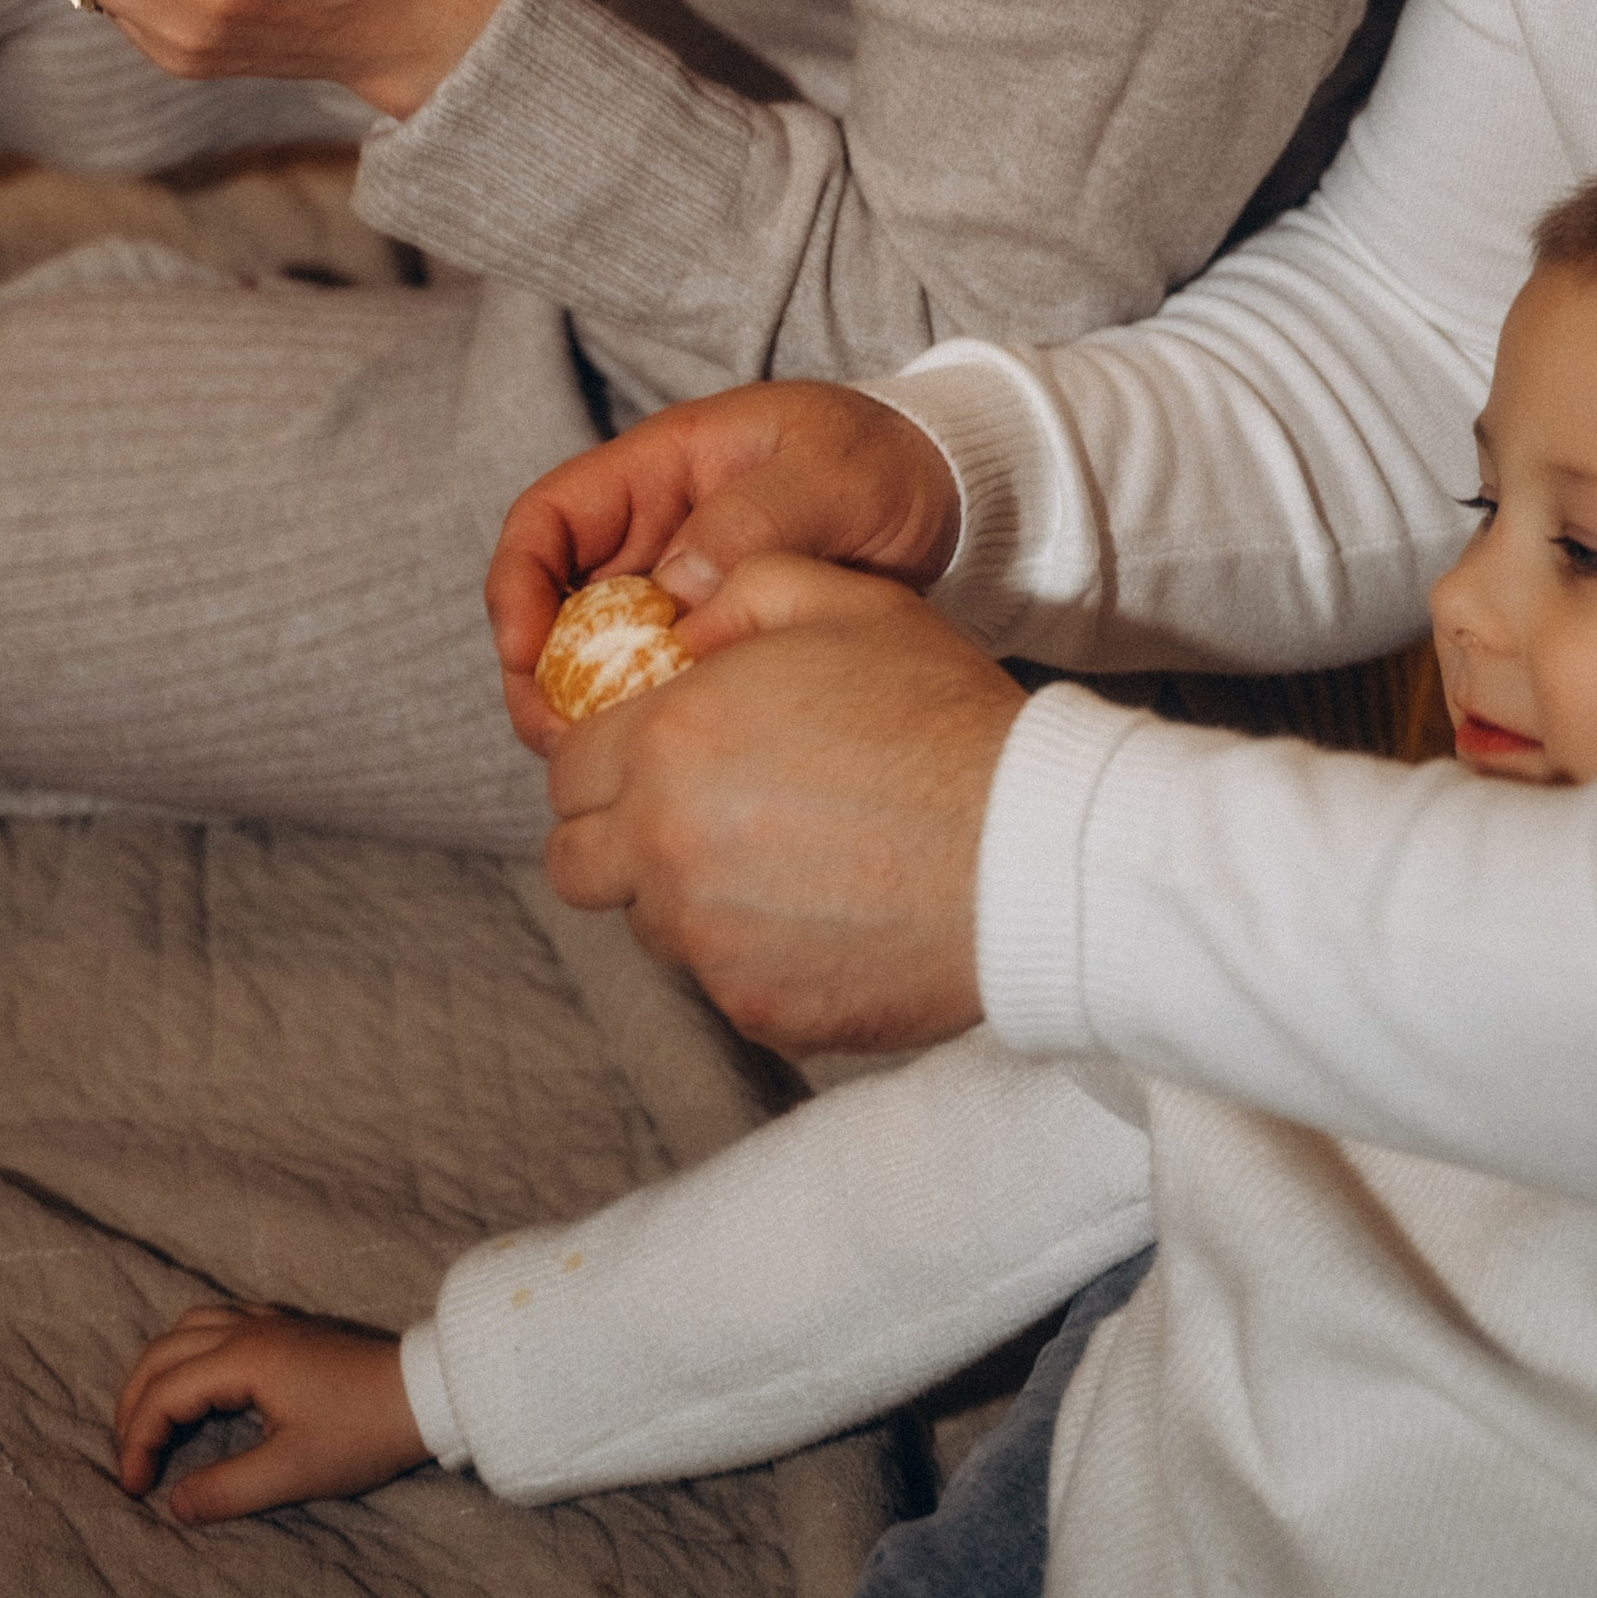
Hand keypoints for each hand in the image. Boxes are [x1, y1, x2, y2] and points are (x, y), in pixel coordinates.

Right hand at [114, 1303, 426, 1519]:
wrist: (426, 1389)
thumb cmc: (363, 1432)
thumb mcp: (295, 1472)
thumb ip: (228, 1489)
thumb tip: (174, 1503)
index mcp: (245, 1357)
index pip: (164, 1392)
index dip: (138, 1441)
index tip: (135, 1489)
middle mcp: (249, 1326)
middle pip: (163, 1351)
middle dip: (134, 1402)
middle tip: (129, 1456)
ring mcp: (269, 1319)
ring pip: (187, 1327)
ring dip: (158, 1370)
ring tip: (149, 1419)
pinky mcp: (287, 1324)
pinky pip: (216, 1321)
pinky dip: (187, 1351)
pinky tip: (197, 1382)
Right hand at [486, 383, 962, 757]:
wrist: (946, 498)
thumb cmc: (883, 462)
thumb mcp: (830, 473)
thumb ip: (757, 517)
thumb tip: (680, 584)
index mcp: (659, 470)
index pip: (547, 519)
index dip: (517, 585)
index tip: (524, 651)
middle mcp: (651, 534)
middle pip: (551, 605)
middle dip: (537, 675)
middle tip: (558, 739)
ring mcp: (676, 593)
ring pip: (591, 657)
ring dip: (582, 712)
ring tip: (602, 764)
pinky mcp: (709, 643)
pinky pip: (650, 687)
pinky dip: (642, 725)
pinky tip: (665, 762)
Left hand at [542, 556, 1024, 1052]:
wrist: (1031, 851)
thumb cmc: (942, 716)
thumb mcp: (845, 602)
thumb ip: (740, 587)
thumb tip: (678, 617)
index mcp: (670, 740)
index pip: (566, 768)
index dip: (604, 757)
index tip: (656, 756)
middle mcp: (665, 847)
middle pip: (575, 859)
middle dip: (615, 833)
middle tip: (692, 811)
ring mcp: (708, 941)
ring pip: (644, 924)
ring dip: (680, 894)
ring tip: (773, 857)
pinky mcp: (757, 1010)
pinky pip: (718, 980)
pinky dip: (750, 951)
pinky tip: (820, 909)